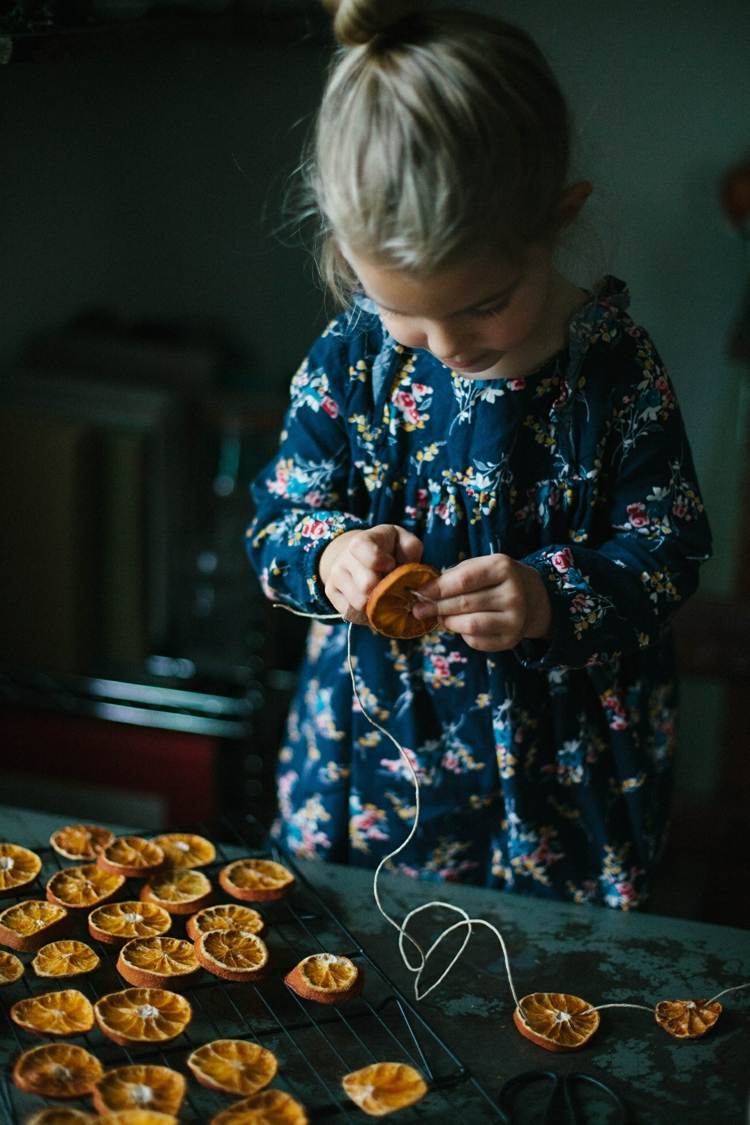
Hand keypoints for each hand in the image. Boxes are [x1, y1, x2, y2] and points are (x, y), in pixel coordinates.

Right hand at [318, 524, 423, 624]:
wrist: (361, 557)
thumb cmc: (389, 551)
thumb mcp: (403, 542)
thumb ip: (411, 549)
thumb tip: (406, 570)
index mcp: (362, 540)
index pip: (362, 549)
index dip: (378, 560)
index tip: (390, 565)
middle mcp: (344, 557)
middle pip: (366, 585)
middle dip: (384, 590)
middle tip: (392, 586)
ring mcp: (335, 575)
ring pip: (358, 603)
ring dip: (377, 604)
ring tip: (383, 595)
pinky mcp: (331, 592)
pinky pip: (350, 613)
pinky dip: (366, 614)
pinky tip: (372, 602)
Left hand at [411, 554, 551, 651]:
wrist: (533, 598)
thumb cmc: (497, 579)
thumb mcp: (482, 566)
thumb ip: (455, 575)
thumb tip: (424, 592)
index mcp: (503, 568)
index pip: (464, 580)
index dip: (437, 588)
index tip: (418, 592)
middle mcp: (513, 594)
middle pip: (464, 603)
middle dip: (436, 607)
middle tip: (418, 610)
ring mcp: (515, 619)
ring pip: (469, 625)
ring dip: (447, 622)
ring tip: (438, 617)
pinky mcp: (511, 640)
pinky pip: (476, 641)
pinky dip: (462, 634)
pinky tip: (460, 626)